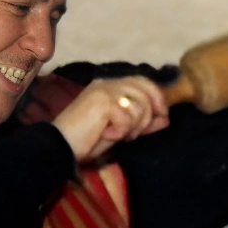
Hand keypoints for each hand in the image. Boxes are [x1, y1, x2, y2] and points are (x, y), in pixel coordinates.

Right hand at [53, 76, 168, 164]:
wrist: (61, 146)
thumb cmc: (87, 140)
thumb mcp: (121, 129)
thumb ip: (141, 121)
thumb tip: (165, 118)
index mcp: (110, 85)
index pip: (143, 81)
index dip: (157, 97)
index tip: (163, 116)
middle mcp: (107, 83)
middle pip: (145, 91)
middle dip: (148, 115)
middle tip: (133, 133)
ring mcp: (104, 90)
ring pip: (139, 105)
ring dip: (133, 127)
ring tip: (117, 135)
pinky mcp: (102, 101)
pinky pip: (127, 117)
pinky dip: (121, 131)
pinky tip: (106, 135)